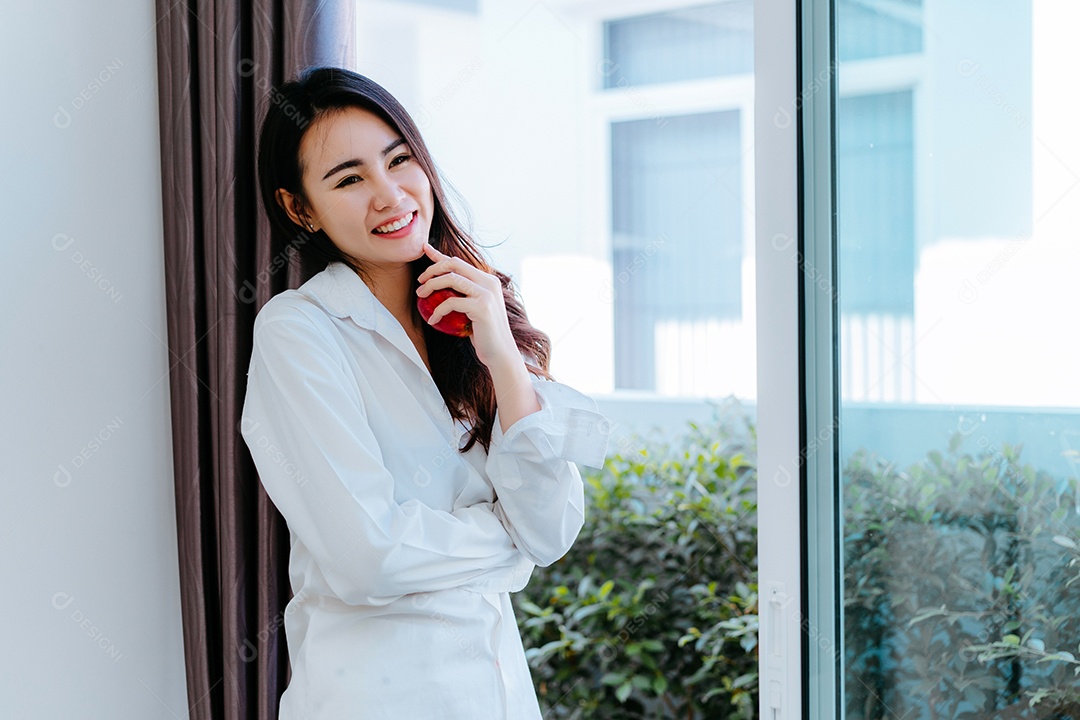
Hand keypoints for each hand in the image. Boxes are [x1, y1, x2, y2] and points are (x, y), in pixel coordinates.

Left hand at [416, 242, 519, 370]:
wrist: (500, 353)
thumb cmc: (484, 333)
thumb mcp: (474, 310)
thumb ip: (463, 296)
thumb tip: (441, 289)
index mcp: (488, 280)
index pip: (460, 262)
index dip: (440, 255)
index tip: (424, 249)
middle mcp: (489, 282)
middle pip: (454, 264)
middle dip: (433, 269)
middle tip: (420, 281)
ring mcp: (487, 293)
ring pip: (451, 279)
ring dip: (431, 285)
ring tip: (420, 295)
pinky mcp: (482, 307)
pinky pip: (451, 302)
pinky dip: (438, 310)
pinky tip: (432, 319)